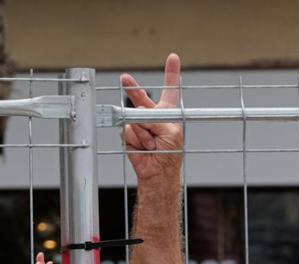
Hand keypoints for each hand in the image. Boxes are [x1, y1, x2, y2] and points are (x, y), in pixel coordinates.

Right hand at [120, 54, 183, 181]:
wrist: (157, 171)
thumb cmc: (170, 153)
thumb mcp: (170, 132)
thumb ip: (154, 118)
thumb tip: (137, 115)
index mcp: (168, 112)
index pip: (170, 88)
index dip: (171, 72)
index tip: (173, 57)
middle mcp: (153, 115)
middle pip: (141, 96)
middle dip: (132, 88)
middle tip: (125, 78)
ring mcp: (139, 123)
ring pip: (134, 118)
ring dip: (144, 132)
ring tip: (152, 144)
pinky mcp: (129, 133)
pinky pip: (128, 130)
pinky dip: (137, 139)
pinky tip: (143, 147)